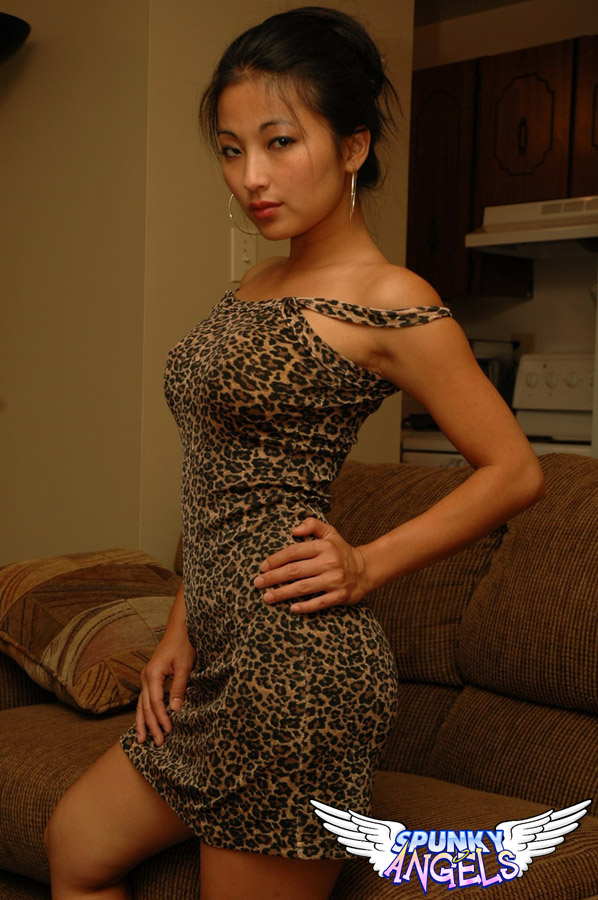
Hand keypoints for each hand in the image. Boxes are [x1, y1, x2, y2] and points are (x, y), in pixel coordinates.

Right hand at [135, 633, 195, 746]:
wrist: (179, 631)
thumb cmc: (183, 646)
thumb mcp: (184, 666)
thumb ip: (178, 687)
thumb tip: (175, 709)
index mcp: (153, 673)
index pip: (155, 702)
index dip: (161, 718)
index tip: (169, 730)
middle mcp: (145, 676)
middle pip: (145, 706)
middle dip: (151, 725)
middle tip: (158, 742)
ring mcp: (146, 677)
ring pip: (141, 704)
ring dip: (142, 722)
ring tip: (142, 740)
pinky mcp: (150, 678)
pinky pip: (144, 699)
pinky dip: (143, 713)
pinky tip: (144, 723)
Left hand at [254, 517, 370, 613]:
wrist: (366, 569)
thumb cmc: (341, 551)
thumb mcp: (330, 532)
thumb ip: (312, 525)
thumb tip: (293, 530)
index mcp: (324, 547)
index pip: (294, 552)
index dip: (276, 559)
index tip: (263, 567)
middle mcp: (329, 563)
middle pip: (294, 571)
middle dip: (273, 578)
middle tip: (258, 583)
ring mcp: (334, 580)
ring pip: (303, 588)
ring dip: (283, 593)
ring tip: (267, 597)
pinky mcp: (339, 596)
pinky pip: (319, 603)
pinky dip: (305, 607)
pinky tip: (292, 608)